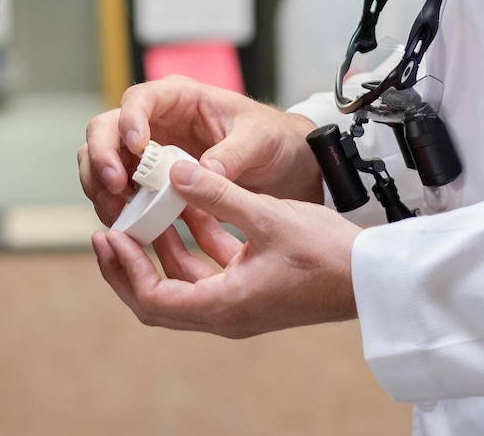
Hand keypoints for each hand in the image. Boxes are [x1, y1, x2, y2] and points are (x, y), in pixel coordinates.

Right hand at [78, 78, 323, 224]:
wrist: (283, 164)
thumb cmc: (272, 139)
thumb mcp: (259, 141)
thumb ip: (230, 155)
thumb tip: (199, 175)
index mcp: (181, 98)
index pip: (140, 98)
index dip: (130, 120)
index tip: (137, 147)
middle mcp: (156, 120)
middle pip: (105, 127)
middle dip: (102, 156)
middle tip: (116, 186)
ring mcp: (147, 150)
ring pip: (100, 158)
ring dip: (99, 184)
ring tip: (117, 211)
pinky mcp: (148, 179)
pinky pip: (116, 188)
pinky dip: (113, 204)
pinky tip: (126, 222)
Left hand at [91, 160, 359, 337]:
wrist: (373, 278)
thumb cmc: (327, 254)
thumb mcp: (267, 216)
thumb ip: (218, 193)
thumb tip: (173, 170)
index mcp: (223, 306)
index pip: (153, 298)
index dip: (125, 268)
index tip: (111, 235)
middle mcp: (226, 314)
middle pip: (158, 299)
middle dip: (131, 265)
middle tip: (110, 232)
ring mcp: (240, 305)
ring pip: (184, 283)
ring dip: (163, 250)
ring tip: (145, 212)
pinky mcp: (254, 290)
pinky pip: (211, 271)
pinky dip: (196, 245)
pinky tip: (192, 209)